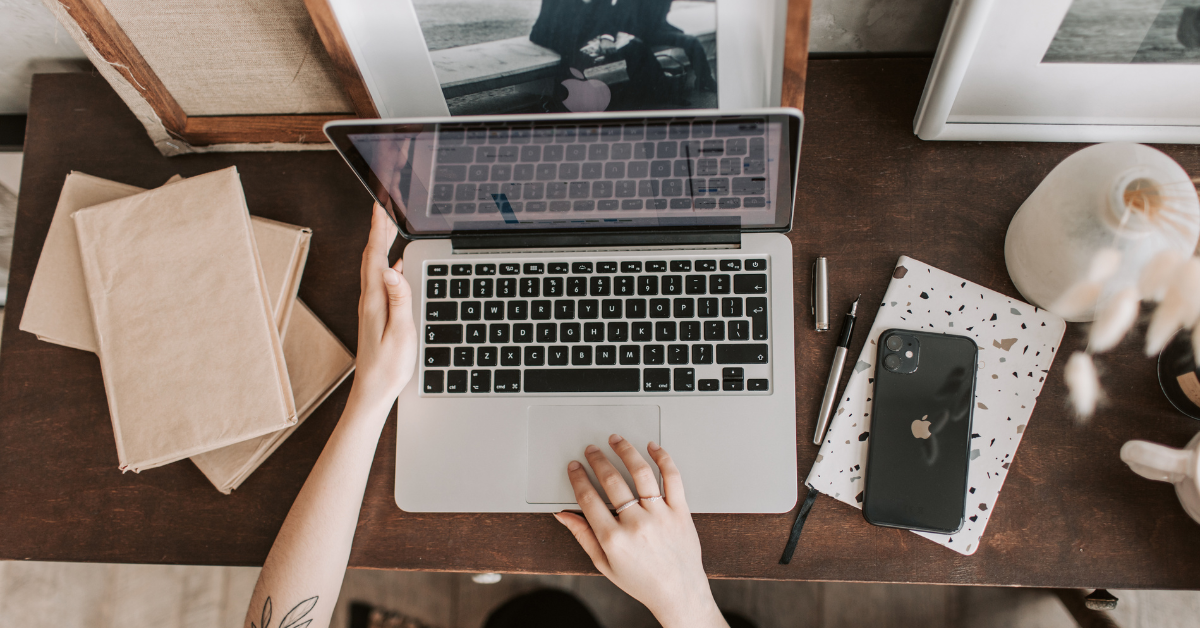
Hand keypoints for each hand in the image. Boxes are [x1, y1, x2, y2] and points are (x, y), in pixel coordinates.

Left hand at [348, 203, 417, 411]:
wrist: (372, 391)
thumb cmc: (388, 366)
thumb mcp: (400, 332)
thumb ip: (399, 299)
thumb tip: (393, 268)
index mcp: (375, 300)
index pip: (375, 256)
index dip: (378, 229)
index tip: (380, 206)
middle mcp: (369, 299)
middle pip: (371, 256)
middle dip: (378, 229)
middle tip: (385, 207)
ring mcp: (371, 306)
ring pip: (374, 266)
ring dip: (381, 244)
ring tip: (390, 227)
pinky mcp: (376, 314)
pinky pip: (379, 280)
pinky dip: (386, 263)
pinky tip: (395, 264)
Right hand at [554, 435, 726, 627]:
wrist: (678, 592)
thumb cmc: (642, 581)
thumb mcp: (604, 564)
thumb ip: (583, 536)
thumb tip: (563, 515)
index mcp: (614, 539)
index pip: (589, 498)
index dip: (578, 478)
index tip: (575, 467)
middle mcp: (637, 524)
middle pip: (612, 481)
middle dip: (597, 460)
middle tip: (592, 450)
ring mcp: (660, 515)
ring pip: (641, 473)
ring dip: (625, 451)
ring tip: (616, 441)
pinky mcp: (680, 511)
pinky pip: (673, 478)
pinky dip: (663, 458)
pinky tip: (653, 448)